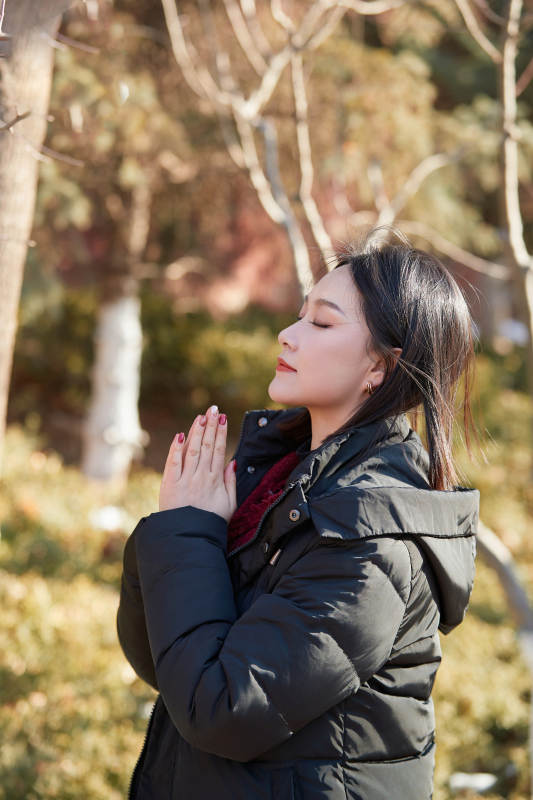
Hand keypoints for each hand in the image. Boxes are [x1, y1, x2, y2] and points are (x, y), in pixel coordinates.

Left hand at [158, 405, 236, 522]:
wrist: (190, 537)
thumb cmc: (211, 522)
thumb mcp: (229, 504)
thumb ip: (230, 482)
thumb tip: (231, 462)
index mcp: (216, 480)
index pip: (219, 450)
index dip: (221, 432)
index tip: (223, 418)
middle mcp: (201, 476)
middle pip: (207, 446)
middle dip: (210, 425)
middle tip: (213, 409)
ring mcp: (185, 479)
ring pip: (192, 450)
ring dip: (196, 432)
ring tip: (201, 417)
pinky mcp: (170, 484)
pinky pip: (173, 462)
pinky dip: (176, 448)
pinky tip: (180, 435)